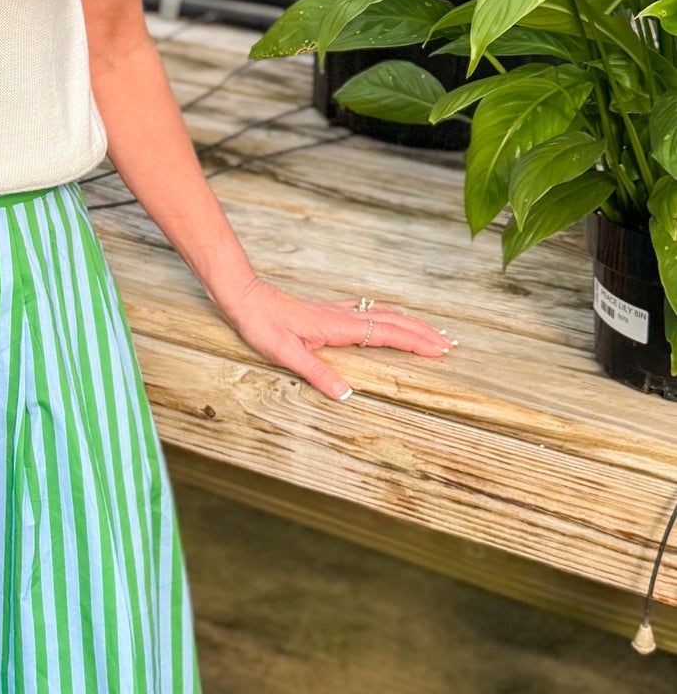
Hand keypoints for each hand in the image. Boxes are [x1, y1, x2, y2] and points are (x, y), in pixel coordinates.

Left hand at [220, 274, 455, 402]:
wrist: (244, 297)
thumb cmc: (262, 325)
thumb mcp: (286, 354)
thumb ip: (317, 373)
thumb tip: (347, 395)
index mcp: (339, 326)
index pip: (388, 334)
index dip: (416, 342)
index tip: (440, 350)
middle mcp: (343, 315)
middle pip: (393, 322)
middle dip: (423, 332)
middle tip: (449, 344)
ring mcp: (336, 311)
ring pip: (383, 314)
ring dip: (409, 323)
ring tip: (429, 333)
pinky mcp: (327, 310)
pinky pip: (368, 312)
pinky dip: (388, 317)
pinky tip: (388, 320)